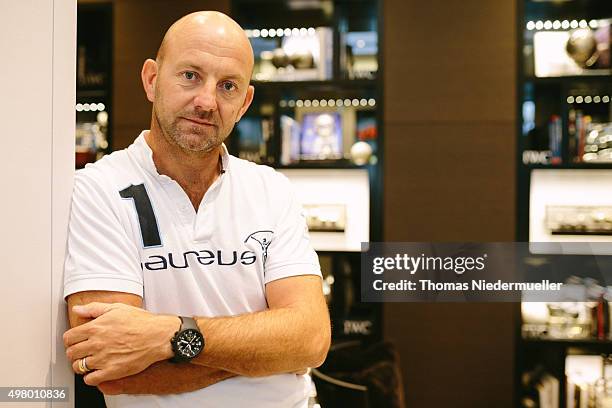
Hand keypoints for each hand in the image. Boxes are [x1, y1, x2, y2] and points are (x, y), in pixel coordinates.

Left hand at [63, 302, 179, 385]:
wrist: (158, 336)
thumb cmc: (141, 322)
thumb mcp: (117, 308)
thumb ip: (94, 308)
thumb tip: (78, 309)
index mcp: (95, 327)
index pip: (68, 338)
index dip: (70, 340)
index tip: (76, 341)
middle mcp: (96, 343)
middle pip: (71, 353)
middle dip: (74, 352)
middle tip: (82, 351)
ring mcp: (103, 359)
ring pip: (79, 367)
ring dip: (81, 365)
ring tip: (89, 361)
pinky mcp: (112, 371)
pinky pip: (90, 380)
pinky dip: (90, 377)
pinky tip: (97, 371)